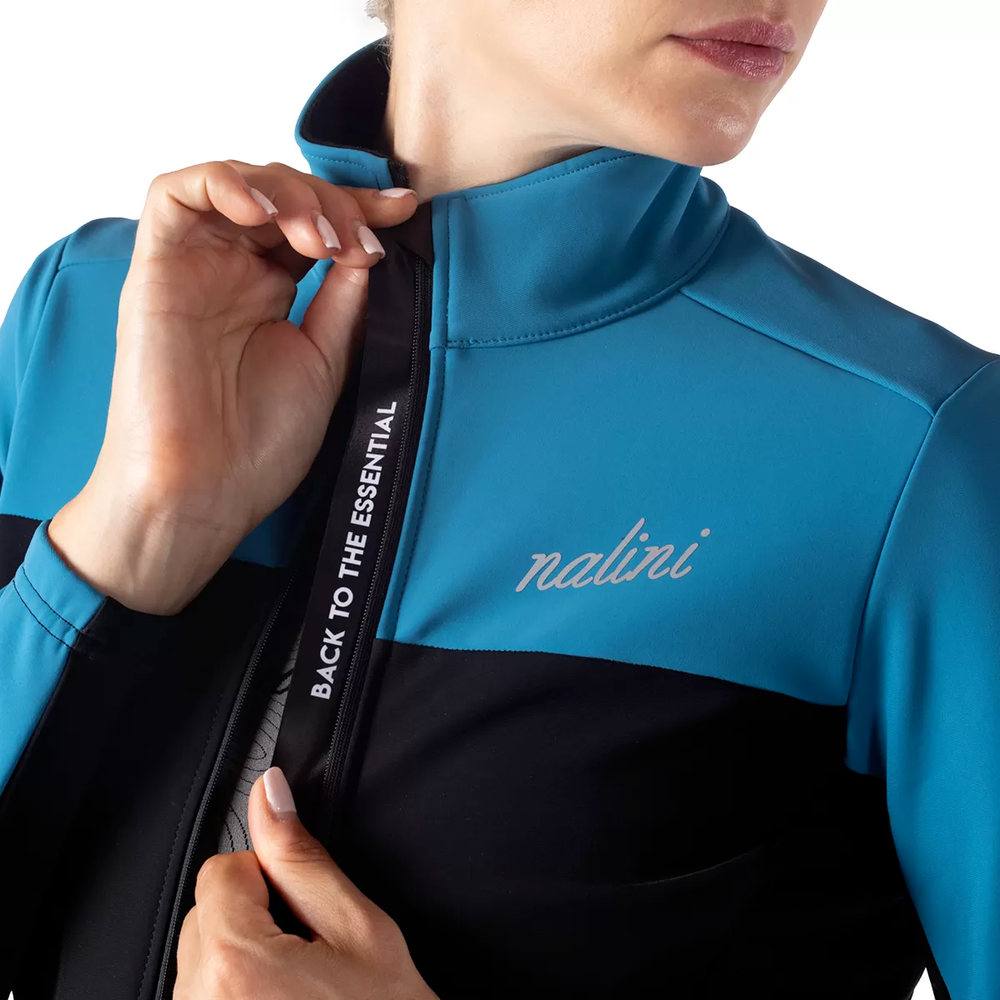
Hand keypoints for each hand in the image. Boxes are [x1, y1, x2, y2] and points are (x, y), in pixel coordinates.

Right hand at [49, 160, 417, 614]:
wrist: (204, 494)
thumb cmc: (259, 443)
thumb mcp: (324, 361)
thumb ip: (342, 301)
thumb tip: (367, 246)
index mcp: (267, 293)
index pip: (312, 223)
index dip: (358, 206)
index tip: (404, 209)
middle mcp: (230, 272)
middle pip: (280, 195)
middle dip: (331, 202)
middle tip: (361, 241)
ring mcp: (193, 268)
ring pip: (235, 182)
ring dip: (287, 193)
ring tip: (321, 238)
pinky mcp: (154, 270)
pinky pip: (174, 195)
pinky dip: (224, 183)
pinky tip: (267, 214)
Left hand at [173, 767, 438, 999]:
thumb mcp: (361, 932)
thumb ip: (303, 858)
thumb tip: (270, 793)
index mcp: (234, 965)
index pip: (221, 870)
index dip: (272, 879)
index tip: (306, 911)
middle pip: (206, 916)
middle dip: (255, 920)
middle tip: (314, 956)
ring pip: (202, 962)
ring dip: (243, 963)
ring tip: (303, 995)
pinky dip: (237, 999)